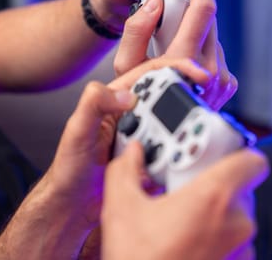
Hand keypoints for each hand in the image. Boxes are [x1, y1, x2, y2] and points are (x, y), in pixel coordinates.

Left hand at [44, 57, 209, 256]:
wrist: (73, 205)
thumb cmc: (69, 168)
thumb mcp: (76, 132)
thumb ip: (93, 105)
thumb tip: (125, 94)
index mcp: (114, 99)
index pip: (149, 73)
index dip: (176, 67)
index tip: (198, 74)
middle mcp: (131, 114)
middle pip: (169, 97)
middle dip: (189, 100)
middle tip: (203, 110)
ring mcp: (142, 136)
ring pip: (174, 125)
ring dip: (185, 131)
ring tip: (189, 142)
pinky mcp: (150, 157)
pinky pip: (173, 150)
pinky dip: (182, 152)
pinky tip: (183, 160)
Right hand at [102, 142, 269, 259]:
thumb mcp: (121, 209)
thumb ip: (126, 170)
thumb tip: (131, 153)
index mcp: (214, 198)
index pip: (253, 160)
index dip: (235, 151)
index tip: (212, 152)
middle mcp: (237, 224)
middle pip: (238, 186)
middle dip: (212, 183)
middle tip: (182, 187)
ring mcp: (241, 250)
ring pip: (235, 214)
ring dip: (212, 212)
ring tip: (179, 218)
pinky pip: (233, 240)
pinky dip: (215, 236)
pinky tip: (186, 241)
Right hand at [113, 0, 236, 109]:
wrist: (161, 139)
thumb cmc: (138, 102)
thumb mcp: (126, 69)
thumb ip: (137, 31)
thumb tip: (155, 2)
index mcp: (186, 61)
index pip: (204, 10)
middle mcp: (211, 70)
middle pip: (211, 20)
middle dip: (193, 8)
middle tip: (173, 11)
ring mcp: (224, 79)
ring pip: (214, 38)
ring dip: (196, 32)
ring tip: (174, 46)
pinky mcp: (229, 85)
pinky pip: (217, 55)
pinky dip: (202, 51)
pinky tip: (185, 63)